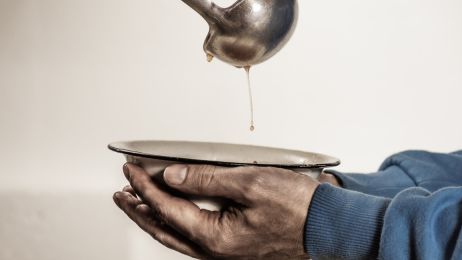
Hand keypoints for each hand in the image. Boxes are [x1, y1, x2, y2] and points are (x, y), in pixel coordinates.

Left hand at [113, 164, 338, 258]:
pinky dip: (177, 220)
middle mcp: (216, 250)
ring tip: (138, 201)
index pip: (167, 208)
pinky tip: (175, 211)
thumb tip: (173, 177)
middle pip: (164, 229)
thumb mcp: (250, 184)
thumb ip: (207, 180)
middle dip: (138, 209)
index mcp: (216, 237)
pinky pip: (195, 235)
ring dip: (155, 216)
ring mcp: (225, 250)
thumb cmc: (298, 207)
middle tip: (121, 192)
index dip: (145, 187)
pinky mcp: (235, 245)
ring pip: (178, 234)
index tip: (131, 170)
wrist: (328, 225)